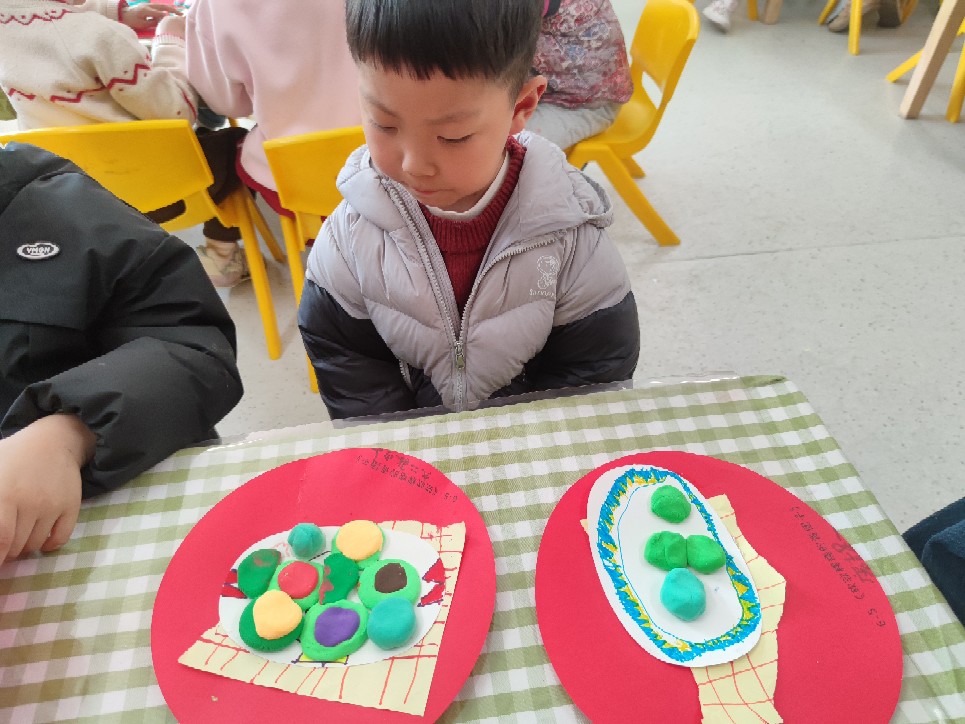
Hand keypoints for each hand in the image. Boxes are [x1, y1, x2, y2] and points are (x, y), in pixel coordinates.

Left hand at [0, 415, 94, 562]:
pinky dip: (49, 545)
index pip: (0, 540)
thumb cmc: (13, 458)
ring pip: (36, 544)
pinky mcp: (72, 507)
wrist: (54, 440)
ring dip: (25, 547)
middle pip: (15, 546)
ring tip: (20, 534)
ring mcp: (54, 506)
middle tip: (5, 541)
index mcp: (5, 495)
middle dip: (7, 551)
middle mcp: (31, 503)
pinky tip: (42, 539)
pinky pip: (60, 539)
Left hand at [120, 2, 179, 30]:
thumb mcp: (142, 24)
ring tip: (178, 14)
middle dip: (172, 10)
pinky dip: (165, 10)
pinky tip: (169, 14)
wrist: (123, 14)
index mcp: (145, 10)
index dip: (165, 15)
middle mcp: (148, 6)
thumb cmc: (132, 21)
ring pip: (161, 6)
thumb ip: (152, 22)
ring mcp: (148, 5)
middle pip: (162, 6)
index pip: (157, 12)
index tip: (172, 18)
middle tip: (180, 14)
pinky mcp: (148, 6)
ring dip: (169, 9)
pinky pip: (158, 8)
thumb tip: (162, 19)